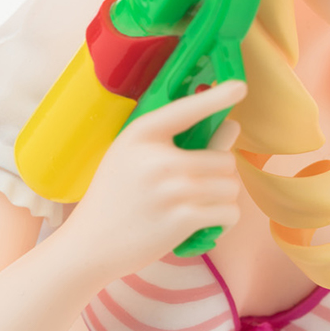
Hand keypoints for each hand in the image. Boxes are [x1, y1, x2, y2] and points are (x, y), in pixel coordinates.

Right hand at [57, 79, 245, 283]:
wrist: (90, 243)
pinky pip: (229, 213)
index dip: (216, 97)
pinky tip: (204, 223)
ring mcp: (172, 189)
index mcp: (142, 133)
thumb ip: (180, 141)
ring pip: (231, 187)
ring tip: (199, 206)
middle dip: (221, 176)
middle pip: (225, 159)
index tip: (239, 87)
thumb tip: (232, 127)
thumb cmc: (117, 197)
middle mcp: (158, 158)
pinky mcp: (182, 220)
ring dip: (223, 199)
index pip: (186, 109)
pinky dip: (223, 220)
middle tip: (201, 187)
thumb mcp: (134, 157)